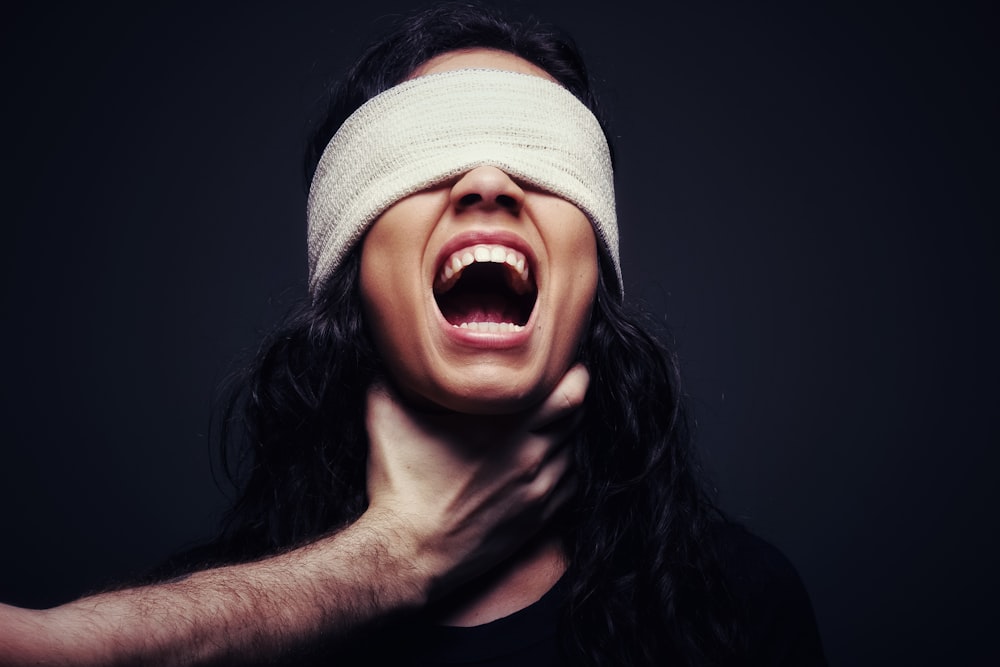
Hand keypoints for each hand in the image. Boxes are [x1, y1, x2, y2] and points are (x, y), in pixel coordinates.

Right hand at [363, 364, 588, 598]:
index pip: (570, 392)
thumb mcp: (385, 419)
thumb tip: (391, 352)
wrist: (408, 555)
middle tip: (553, 388)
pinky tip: (542, 461)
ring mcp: (537, 491)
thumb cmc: (399, 488)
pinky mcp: (537, 519)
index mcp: (504, 428)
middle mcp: (530, 458)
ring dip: (564, 434)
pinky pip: (569, 484)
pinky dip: (561, 468)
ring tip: (544, 423)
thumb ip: (389, 377)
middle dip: (570, 398)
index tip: (560, 364)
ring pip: (572, 450)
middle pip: (576, 417)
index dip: (574, 372)